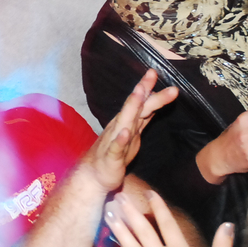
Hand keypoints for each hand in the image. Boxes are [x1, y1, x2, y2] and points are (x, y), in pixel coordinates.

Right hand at [82, 70, 177, 191]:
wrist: (93, 176)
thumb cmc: (114, 154)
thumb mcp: (133, 134)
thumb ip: (143, 118)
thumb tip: (153, 99)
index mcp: (126, 122)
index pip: (139, 102)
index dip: (147, 86)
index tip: (154, 71)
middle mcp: (119, 127)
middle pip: (134, 106)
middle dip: (143, 90)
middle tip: (151, 74)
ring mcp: (114, 141)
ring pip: (125, 122)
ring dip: (132, 107)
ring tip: (140, 93)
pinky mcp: (111, 158)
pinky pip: (116, 148)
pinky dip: (121, 139)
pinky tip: (125, 132)